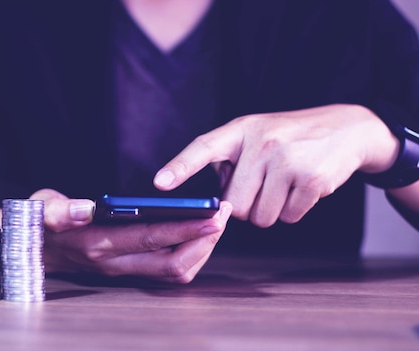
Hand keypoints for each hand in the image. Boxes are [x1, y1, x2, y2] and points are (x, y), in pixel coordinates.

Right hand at [30, 188, 231, 283]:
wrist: (32, 250)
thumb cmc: (39, 224)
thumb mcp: (40, 210)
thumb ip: (60, 211)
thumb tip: (85, 208)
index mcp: (97, 244)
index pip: (151, 239)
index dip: (185, 228)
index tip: (212, 213)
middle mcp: (114, 264)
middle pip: (173, 263)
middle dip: (204, 239)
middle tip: (223, 212)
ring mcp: (123, 271)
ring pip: (175, 272)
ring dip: (201, 249)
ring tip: (215, 220)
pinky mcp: (128, 271)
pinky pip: (168, 272)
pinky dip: (190, 254)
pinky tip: (198, 234)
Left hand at [154, 104, 397, 226]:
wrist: (347, 129)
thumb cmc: (290, 138)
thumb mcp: (256, 136)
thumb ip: (230, 164)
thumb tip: (214, 206)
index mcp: (240, 129)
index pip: (203, 148)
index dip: (180, 168)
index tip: (160, 184)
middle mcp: (261, 142)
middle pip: (233, 205)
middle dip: (245, 206)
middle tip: (263, 186)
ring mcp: (286, 159)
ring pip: (260, 217)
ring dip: (271, 210)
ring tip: (284, 184)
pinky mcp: (311, 179)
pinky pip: (288, 218)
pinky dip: (294, 211)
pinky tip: (303, 187)